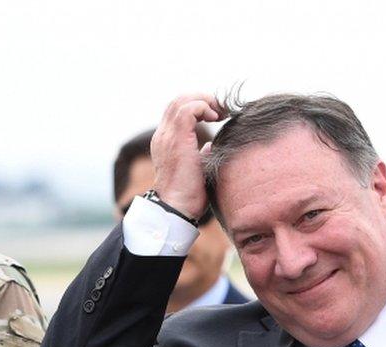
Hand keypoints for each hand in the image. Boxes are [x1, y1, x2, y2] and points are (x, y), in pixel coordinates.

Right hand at [150, 94, 227, 218]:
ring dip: (205, 101)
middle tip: (221, 110)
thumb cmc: (188, 196)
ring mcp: (167, 136)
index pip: (177, 111)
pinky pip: (189, 109)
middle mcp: (163, 135)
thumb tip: (210, 146)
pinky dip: (204, 107)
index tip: (217, 116)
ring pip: (182, 100)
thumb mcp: (196, 170)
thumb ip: (200, 154)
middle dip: (202, 99)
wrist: (177, 208)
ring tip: (220, 112)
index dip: (198, 106)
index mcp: (166, 142)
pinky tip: (216, 119)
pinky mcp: (177, 138)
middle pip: (178, 100)